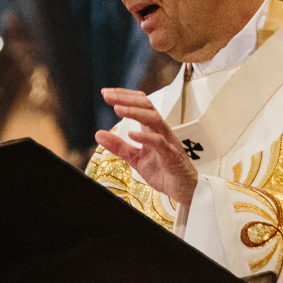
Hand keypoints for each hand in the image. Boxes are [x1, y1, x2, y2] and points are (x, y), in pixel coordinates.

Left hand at [95, 88, 197, 210]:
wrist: (185, 189)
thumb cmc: (164, 171)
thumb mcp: (135, 158)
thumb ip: (118, 146)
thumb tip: (98, 134)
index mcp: (152, 129)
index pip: (140, 104)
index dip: (124, 96)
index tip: (106, 93)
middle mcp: (161, 131)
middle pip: (146, 106)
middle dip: (126, 98)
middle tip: (107, 95)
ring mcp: (168, 142)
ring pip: (154, 119)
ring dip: (135, 112)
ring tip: (117, 109)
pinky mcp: (172, 156)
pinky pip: (160, 142)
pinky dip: (145, 137)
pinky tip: (131, 134)